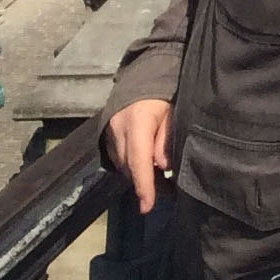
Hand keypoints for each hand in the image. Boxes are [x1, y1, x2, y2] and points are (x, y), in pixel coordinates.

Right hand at [105, 96, 172, 215]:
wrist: (143, 73)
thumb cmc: (165, 92)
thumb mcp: (173, 112)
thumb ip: (167, 138)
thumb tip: (163, 165)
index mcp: (138, 122)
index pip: (139, 160)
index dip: (144, 185)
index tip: (147, 207)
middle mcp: (119, 129)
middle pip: (129, 166)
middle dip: (144, 184)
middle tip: (165, 196)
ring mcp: (110, 132)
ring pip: (122, 163)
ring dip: (137, 175)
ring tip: (158, 184)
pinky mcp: (106, 133)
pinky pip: (118, 156)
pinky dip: (130, 165)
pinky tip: (145, 167)